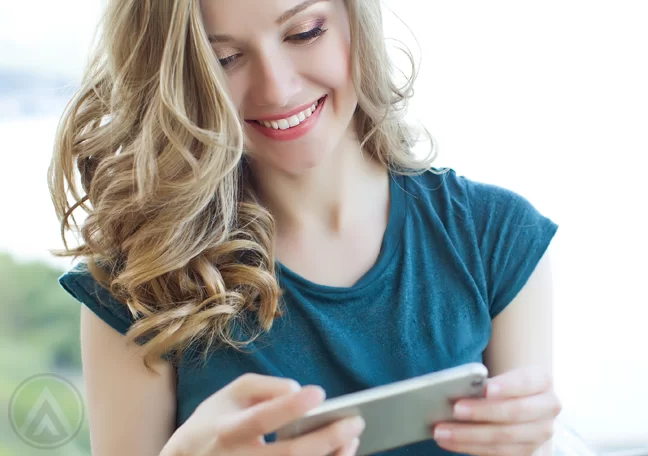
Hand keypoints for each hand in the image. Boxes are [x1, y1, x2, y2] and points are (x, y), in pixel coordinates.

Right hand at [161, 373, 364, 455]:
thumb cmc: (216, 421)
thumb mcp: (230, 394)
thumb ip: (262, 386)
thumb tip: (296, 390)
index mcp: (227, 430)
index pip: (261, 419)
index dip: (290, 407)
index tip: (319, 393)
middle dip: (327, 438)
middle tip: (355, 421)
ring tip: (352, 439)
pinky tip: (339, 455)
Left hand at [431, 366, 561, 455]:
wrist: (519, 402)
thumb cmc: (501, 385)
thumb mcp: (499, 377)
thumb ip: (482, 382)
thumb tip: (454, 389)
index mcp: (542, 381)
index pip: (525, 382)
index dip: (507, 386)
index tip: (485, 388)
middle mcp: (547, 407)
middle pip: (514, 412)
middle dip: (481, 412)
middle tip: (454, 409)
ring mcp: (541, 434)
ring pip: (504, 438)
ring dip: (468, 436)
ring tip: (441, 431)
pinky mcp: (528, 453)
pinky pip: (498, 453)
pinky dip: (470, 447)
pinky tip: (450, 442)